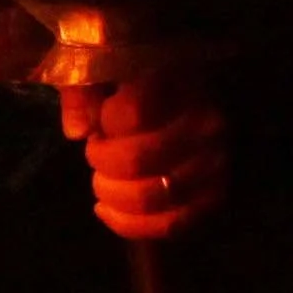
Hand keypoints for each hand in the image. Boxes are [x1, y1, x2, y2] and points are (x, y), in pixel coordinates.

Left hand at [59, 67, 226, 238]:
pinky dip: (130, 224)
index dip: (104, 123)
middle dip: (101, 162)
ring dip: (111, 194)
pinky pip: (170, 225)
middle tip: (95, 152)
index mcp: (179, 83)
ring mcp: (215, 165)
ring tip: (101, 180)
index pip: (132, 113)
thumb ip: (82, 92)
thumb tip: (77, 132)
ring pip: (151, 198)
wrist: (190, 92)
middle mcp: (205, 125)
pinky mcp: (215, 197)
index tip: (100, 121)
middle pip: (136, 160)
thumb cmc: (136, 77)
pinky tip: (106, 210)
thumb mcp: (102, 67)